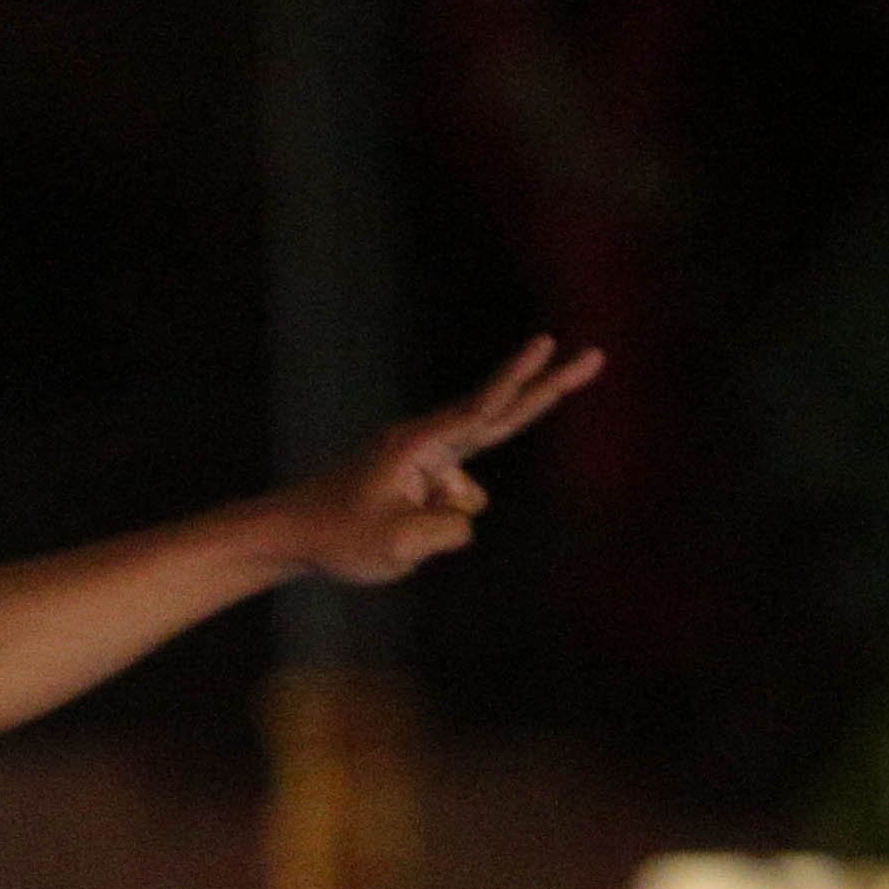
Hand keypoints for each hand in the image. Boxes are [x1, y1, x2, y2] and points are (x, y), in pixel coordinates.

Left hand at [280, 337, 599, 585]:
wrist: (292, 534)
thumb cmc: (339, 535)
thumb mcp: (397, 544)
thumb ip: (448, 528)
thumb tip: (469, 511)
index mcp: (419, 445)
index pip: (483, 409)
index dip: (520, 379)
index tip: (547, 344)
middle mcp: (428, 443)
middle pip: (502, 414)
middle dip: (549, 388)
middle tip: (596, 356)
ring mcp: (426, 461)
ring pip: (468, 497)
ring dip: (440, 525)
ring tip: (381, 530)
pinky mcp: (422, 481)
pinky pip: (451, 511)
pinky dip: (433, 531)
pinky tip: (388, 536)